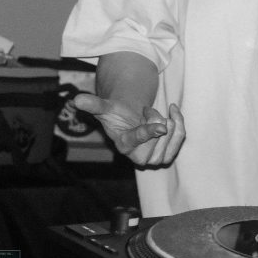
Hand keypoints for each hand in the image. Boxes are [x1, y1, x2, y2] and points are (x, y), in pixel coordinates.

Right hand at [70, 93, 184, 166]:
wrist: (131, 121)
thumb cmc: (116, 114)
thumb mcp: (104, 107)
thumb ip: (93, 104)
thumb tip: (76, 99)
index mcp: (123, 146)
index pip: (137, 140)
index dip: (148, 132)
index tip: (160, 126)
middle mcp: (139, 157)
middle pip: (159, 135)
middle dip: (155, 118)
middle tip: (145, 113)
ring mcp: (155, 158)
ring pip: (172, 136)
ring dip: (167, 119)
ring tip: (154, 116)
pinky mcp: (168, 154)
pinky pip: (181, 136)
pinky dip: (180, 121)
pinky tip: (173, 110)